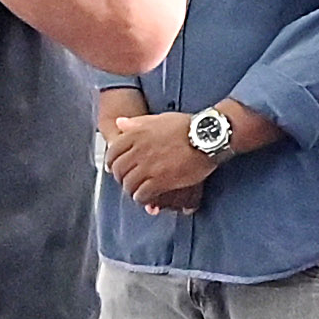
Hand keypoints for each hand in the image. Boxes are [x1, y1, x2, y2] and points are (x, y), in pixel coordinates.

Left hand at [104, 111, 218, 213]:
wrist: (206, 137)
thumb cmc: (186, 126)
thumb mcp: (159, 118)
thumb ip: (137, 122)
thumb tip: (119, 122)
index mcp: (136, 134)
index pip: (113, 152)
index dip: (111, 163)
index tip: (114, 169)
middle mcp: (138, 150)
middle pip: (119, 170)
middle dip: (121, 178)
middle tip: (127, 182)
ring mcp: (148, 166)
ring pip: (129, 184)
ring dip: (131, 190)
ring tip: (137, 192)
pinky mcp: (160, 180)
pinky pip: (142, 194)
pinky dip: (142, 199)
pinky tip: (147, 200)